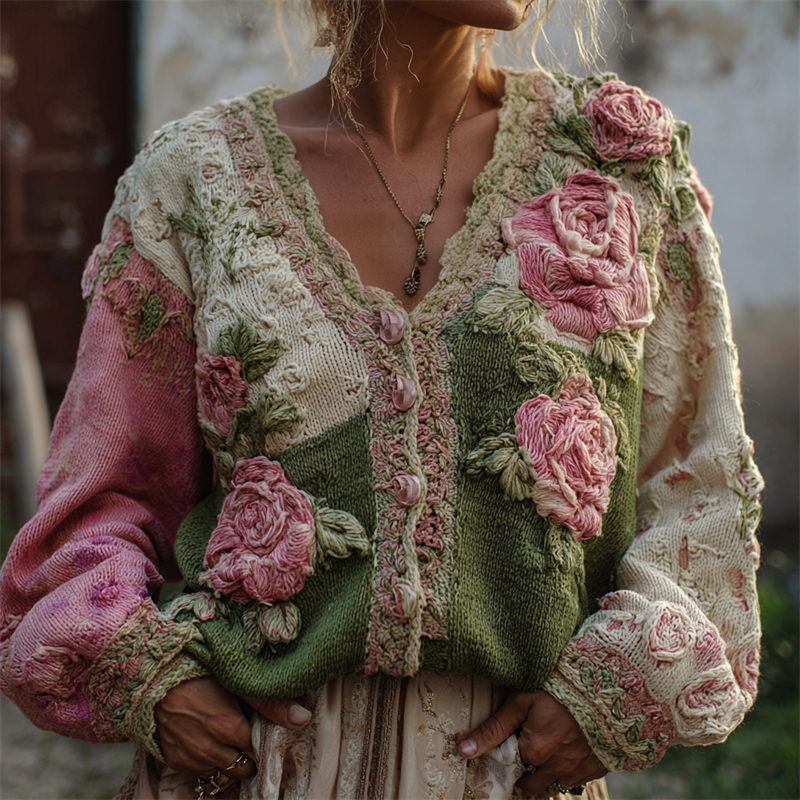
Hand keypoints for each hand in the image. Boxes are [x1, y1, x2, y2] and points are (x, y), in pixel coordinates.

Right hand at [155, 675, 311, 779]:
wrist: (153, 676)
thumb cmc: (199, 671)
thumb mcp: (237, 681)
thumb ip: (271, 703)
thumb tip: (303, 718)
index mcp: (230, 729)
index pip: (258, 748)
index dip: (262, 737)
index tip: (261, 726)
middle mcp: (211, 750)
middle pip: (242, 767)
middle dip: (248, 754)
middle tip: (246, 734)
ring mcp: (191, 758)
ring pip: (221, 771)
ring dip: (227, 759)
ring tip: (226, 737)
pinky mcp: (175, 760)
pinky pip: (199, 771)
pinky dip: (206, 760)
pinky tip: (207, 740)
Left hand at [457, 689, 606, 797]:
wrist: (607, 684)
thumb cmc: (558, 687)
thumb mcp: (520, 701)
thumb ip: (493, 729)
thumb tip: (463, 750)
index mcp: (534, 752)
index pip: (511, 771)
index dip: (509, 759)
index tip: (511, 744)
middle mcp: (556, 768)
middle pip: (532, 784)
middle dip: (526, 771)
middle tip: (527, 746)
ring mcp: (579, 770)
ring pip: (555, 783)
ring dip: (548, 771)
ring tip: (548, 745)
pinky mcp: (599, 767)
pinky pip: (578, 780)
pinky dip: (570, 769)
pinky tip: (568, 747)